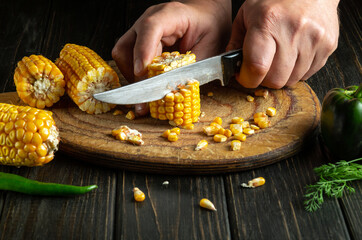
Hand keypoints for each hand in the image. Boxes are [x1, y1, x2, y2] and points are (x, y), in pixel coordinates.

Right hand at [112, 0, 230, 115]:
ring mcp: (141, 30)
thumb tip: (177, 90)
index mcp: (170, 15)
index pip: (149, 29)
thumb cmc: (210, 26)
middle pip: (128, 46)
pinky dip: (136, 74)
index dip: (143, 52)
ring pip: (123, 54)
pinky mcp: (140, 40)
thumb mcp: (210, 46)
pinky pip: (128, 58)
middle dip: (136, 75)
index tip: (142, 73)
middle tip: (147, 98)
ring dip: (133, 75)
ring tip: (149, 93)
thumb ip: (193, 67)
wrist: (207, 14)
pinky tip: (149, 83)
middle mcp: (150, 20)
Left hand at [227, 0, 339, 88]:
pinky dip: (297, 71)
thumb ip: (235, 42)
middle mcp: (293, 31)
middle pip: (275, 80)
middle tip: (261, 67)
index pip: (257, 67)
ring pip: (292, 80)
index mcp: (268, 22)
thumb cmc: (274, 0)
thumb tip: (231, 66)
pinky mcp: (328, 45)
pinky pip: (308, 74)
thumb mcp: (246, 14)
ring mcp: (314, 39)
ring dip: (281, 75)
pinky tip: (293, 55)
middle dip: (264, 79)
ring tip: (278, 57)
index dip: (247, 79)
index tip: (244, 76)